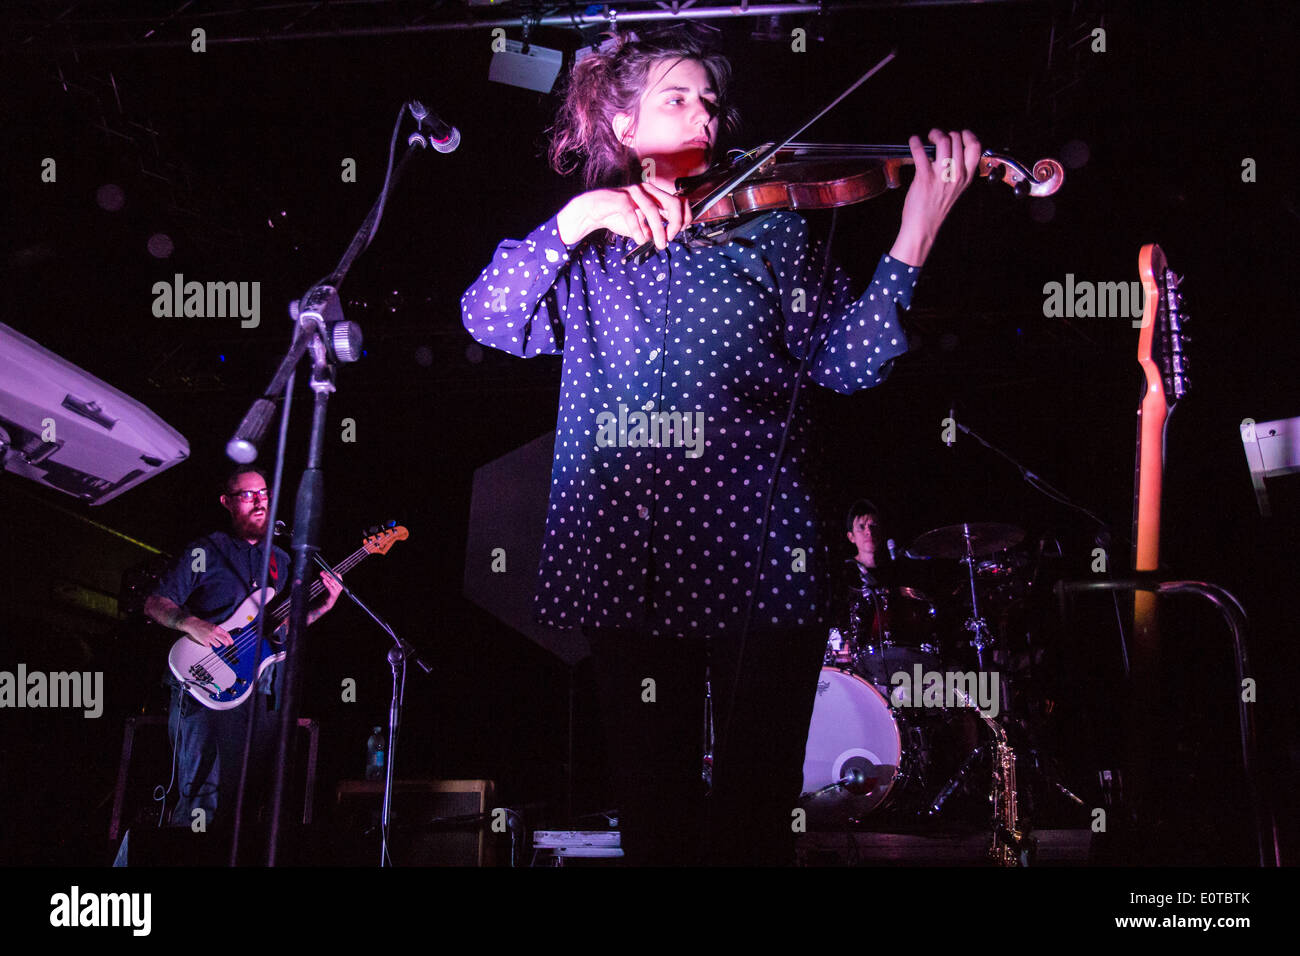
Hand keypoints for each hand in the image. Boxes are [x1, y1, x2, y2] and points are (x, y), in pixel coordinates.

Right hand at [184, 618, 232, 647]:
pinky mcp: (204, 642)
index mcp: (217, 628)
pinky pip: (210, 646)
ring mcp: (209, 638)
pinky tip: (208, 641)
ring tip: (214, 641)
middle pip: (224, 641)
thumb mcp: (213, 626)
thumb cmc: (203, 625)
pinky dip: (210, 645)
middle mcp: (213, 633)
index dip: (230, 639)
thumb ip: (219, 631)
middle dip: (226, 644)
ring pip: (217, 645)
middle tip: (227, 645)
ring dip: (217, 644)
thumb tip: (225, 637)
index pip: (227, 635)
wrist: (193, 624)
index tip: (232, 642)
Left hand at [319, 570, 343, 610]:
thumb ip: (327, 579)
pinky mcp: (333, 594)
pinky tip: (323, 580)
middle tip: (321, 572)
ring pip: (332, 581)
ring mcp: (337, 591)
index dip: (332, 572)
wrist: (327, 603)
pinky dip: (326, 583)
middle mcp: (340, 587)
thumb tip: (322, 572)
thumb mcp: (328, 585)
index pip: (338, 575)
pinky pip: (330, 587)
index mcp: (340, 584)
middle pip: (334, 578)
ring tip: (321, 575)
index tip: (326, 570)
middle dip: (328, 574)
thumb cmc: (328, 593)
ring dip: (326, 577)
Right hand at [557, 182, 692, 247]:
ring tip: (659, 245)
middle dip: (676, 223)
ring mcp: (633, 192)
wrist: (591, 213)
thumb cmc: (617, 217)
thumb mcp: (641, 226)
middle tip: (669, 239)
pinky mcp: (620, 197)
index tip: (678, 233)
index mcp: (655, 195)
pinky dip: (638, 230)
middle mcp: (647, 190)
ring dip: (659, 230)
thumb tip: (669, 237)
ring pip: (654, 210)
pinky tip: (640, 240)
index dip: (684, 218)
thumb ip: (655, 229)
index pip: (680, 201)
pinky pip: (633, 214)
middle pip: (673, 203)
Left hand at [890, 128, 980, 266]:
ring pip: (944, 141)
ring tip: (928, 138)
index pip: (976, 147)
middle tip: (937, 137)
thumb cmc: (936, 209)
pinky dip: (915, 142)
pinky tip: (914, 141)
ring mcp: (941, 176)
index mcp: (966, 177)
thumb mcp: (956, 189)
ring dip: (934, 134)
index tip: (960, 133)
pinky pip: (921, 152)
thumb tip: (950, 150)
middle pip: (957, 140)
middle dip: (946, 134)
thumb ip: (957, 171)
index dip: (968, 135)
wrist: (923, 227)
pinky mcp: (925, 178)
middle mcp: (957, 175)